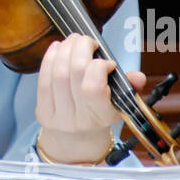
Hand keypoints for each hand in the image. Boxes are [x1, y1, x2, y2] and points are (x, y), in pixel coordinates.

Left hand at [36, 33, 145, 163]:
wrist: (77, 139)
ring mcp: (57, 115)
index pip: (92, 87)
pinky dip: (50, 57)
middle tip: (88, 41)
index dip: (98, 66)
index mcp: (101, 117)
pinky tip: (58, 48)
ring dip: (65, 49)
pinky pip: (43, 78)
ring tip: (74, 41)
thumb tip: (138, 76)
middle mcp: (77, 118)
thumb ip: (129, 87)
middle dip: (80, 48)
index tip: (107, 62)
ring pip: (57, 72)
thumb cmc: (100, 115)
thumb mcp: (120, 104)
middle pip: (73, 72)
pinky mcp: (42, 110)